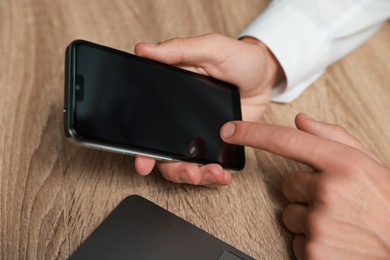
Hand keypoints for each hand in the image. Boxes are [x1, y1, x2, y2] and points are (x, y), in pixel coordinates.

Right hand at [133, 33, 283, 184]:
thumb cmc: (237, 57)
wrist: (264, 74)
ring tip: (215, 174)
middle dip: (175, 170)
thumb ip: (179, 50)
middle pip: (165, 154)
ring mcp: (197, 134)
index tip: (143, 164)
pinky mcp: (216, 143)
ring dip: (196, 175)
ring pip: (185, 164)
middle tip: (191, 173)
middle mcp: (178, 119)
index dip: (142, 148)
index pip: (147, 125)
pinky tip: (223, 174)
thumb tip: (143, 50)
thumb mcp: (209, 48)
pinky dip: (213, 175)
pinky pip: (208, 164)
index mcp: (168, 96)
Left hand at [221, 113, 389, 258]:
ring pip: (289, 214)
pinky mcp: (314, 252)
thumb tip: (301, 120)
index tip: (230, 130)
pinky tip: (336, 240)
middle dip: (304, 191)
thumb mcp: (369, 163)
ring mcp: (320, 224)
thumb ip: (333, 137)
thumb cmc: (388, 204)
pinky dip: (311, 241)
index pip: (285, 141)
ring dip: (307, 217)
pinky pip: (295, 240)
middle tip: (334, 201)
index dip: (252, 133)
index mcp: (343, 164)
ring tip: (338, 222)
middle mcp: (329, 191)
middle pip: (286, 184)